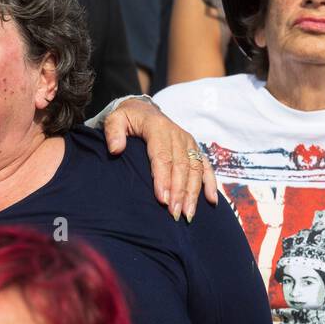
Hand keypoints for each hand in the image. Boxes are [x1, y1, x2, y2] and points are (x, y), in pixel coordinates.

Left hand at [101, 97, 218, 220]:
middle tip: (174, 213)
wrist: (143, 110)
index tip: (162, 199)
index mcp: (157, 127)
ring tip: (188, 214)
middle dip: (179, 192)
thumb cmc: (127, 118)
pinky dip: (210, 184)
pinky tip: (211, 201)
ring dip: (193, 193)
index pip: (162, 156)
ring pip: (195, 169)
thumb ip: (113, 132)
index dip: (163, 178)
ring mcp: (188, 141)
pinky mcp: (194, 148)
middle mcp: (177, 134)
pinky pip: (205, 166)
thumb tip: (116, 149)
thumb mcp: (115, 119)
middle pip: (181, 166)